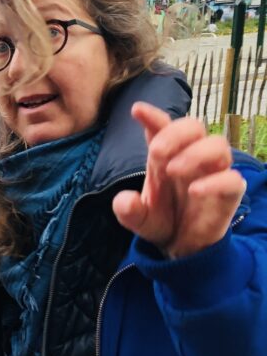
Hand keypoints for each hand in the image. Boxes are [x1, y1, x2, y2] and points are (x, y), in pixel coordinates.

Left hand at [112, 102, 245, 258]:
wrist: (181, 246)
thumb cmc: (161, 220)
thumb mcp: (138, 218)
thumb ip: (128, 210)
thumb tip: (123, 201)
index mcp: (166, 157)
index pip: (163, 128)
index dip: (153, 117)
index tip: (137, 110)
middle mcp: (191, 158)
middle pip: (194, 126)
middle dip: (175, 133)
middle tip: (156, 152)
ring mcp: (212, 173)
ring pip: (218, 144)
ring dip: (194, 153)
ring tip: (172, 170)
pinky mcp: (229, 193)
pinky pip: (232, 178)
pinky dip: (215, 181)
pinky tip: (194, 190)